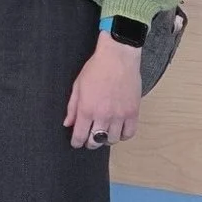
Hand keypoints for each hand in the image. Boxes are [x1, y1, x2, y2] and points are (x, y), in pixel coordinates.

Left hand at [64, 33, 141, 149]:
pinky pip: (129, 133)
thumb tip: (68, 124)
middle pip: (96, 141)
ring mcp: (120, 115)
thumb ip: (72, 108)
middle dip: (91, 143)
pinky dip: (123, 135)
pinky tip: (117, 131)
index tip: (76, 143)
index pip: (80, 135)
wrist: (118, 58)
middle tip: (89, 141)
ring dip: (106, 139)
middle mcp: (103, 115)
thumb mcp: (77, 87)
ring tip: (103, 134)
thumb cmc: (95, 69)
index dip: (77, 142)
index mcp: (87, 109)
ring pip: (113, 139)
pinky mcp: (133, 112)